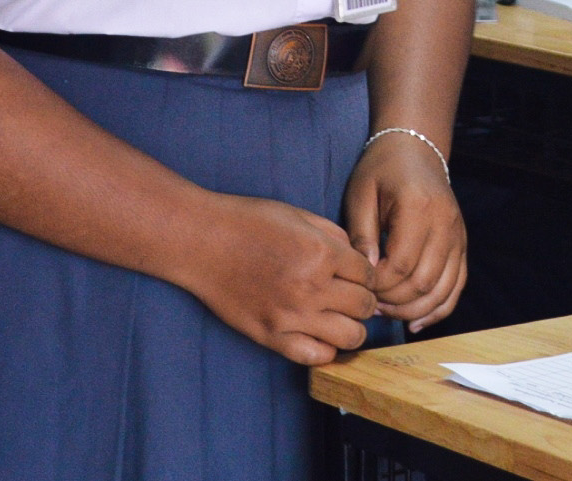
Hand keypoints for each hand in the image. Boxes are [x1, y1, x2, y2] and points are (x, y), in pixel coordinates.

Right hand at [179, 192, 377, 365]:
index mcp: (322, 254)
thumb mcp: (300, 215)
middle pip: (365, 306)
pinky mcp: (270, 336)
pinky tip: (321, 336)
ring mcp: (291, 316)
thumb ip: (335, 236)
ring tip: (341, 318)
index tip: (358, 276)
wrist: (201, 242)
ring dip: (352, 327)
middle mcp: (312, 288)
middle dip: (364, 300)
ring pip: (350, 336)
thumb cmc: (249, 222)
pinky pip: (315, 356)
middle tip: (353, 296)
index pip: (370, 275)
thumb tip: (358, 257)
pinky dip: (326, 349)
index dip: (367, 274)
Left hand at [344, 132, 466, 332]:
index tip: (360, 285)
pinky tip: (416, 321)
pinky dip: (438, 309)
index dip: (379, 284)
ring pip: (443, 290)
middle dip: (393, 301)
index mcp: (419, 208)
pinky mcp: (462, 245)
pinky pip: (456, 286)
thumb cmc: (382, 170)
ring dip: (414, 310)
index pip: (401, 265)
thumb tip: (365, 274)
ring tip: (387, 311)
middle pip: (423, 282)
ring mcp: (458, 236)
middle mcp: (445, 224)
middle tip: (369, 302)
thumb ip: (361, 235)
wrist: (416, 150)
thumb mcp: (361, 195)